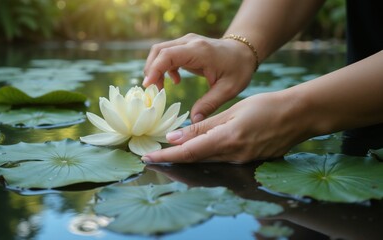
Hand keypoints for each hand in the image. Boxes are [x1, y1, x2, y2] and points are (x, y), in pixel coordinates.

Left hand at [141, 92, 310, 163]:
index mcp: (227, 140)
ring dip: (188, 155)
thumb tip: (176, 137)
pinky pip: (221, 158)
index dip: (166, 156)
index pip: (188, 152)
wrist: (299, 115)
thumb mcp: (233, 111)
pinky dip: (206, 153)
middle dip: (173, 158)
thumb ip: (204, 126)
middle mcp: (233, 155)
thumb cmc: (267, 106)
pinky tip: (199, 145)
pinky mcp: (248, 160)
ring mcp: (242, 160)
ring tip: (171, 148)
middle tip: (154, 153)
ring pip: (207, 159)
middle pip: (195, 159)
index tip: (148, 158)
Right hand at [143, 33, 255, 122]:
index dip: (155, 70)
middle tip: (154, 91)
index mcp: (199, 51)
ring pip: (160, 51)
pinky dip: (164, 68)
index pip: (168, 55)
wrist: (244, 52)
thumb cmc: (238, 69)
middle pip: (159, 50)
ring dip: (155, 69)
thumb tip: (194, 120)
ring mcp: (186, 42)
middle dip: (151, 70)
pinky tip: (175, 81)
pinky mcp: (185, 46)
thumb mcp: (228, 89)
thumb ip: (209, 104)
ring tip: (162, 88)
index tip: (148, 86)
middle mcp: (190, 42)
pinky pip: (167, 54)